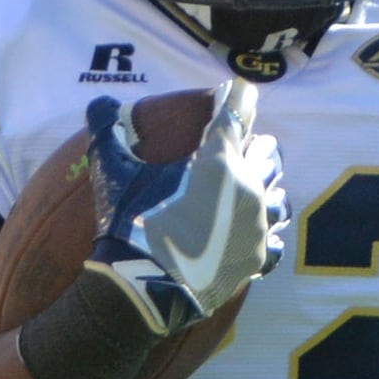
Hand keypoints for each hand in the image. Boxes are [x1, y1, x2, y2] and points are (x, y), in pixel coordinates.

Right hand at [88, 82, 285, 332]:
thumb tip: (99, 103)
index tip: (236, 91)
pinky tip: (253, 232)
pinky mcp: (256, 258)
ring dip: (265, 189)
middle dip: (255, 146)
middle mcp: (247, 187)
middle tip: (241, 148)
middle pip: (269, 154)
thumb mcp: (112, 171)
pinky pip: (274, 240)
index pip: (238, 113)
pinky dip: (265, 232)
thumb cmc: (130, 223)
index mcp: (219, 158)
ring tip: (250, 193)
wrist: (143, 288)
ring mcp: (256, 225)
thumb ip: (107, 129)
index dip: (237, 98)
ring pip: (278, 196)